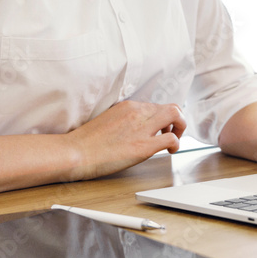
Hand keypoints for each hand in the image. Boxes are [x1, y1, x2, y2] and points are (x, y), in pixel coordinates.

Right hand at [67, 101, 186, 179]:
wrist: (76, 152)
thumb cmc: (87, 141)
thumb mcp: (108, 119)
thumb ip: (125, 119)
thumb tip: (135, 126)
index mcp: (128, 105)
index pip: (156, 105)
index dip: (163, 118)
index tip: (161, 128)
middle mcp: (137, 112)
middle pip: (171, 106)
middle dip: (178, 120)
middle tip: (173, 133)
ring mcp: (142, 128)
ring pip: (175, 115)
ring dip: (180, 128)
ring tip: (173, 141)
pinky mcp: (144, 146)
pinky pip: (172, 138)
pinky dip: (176, 144)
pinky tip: (169, 152)